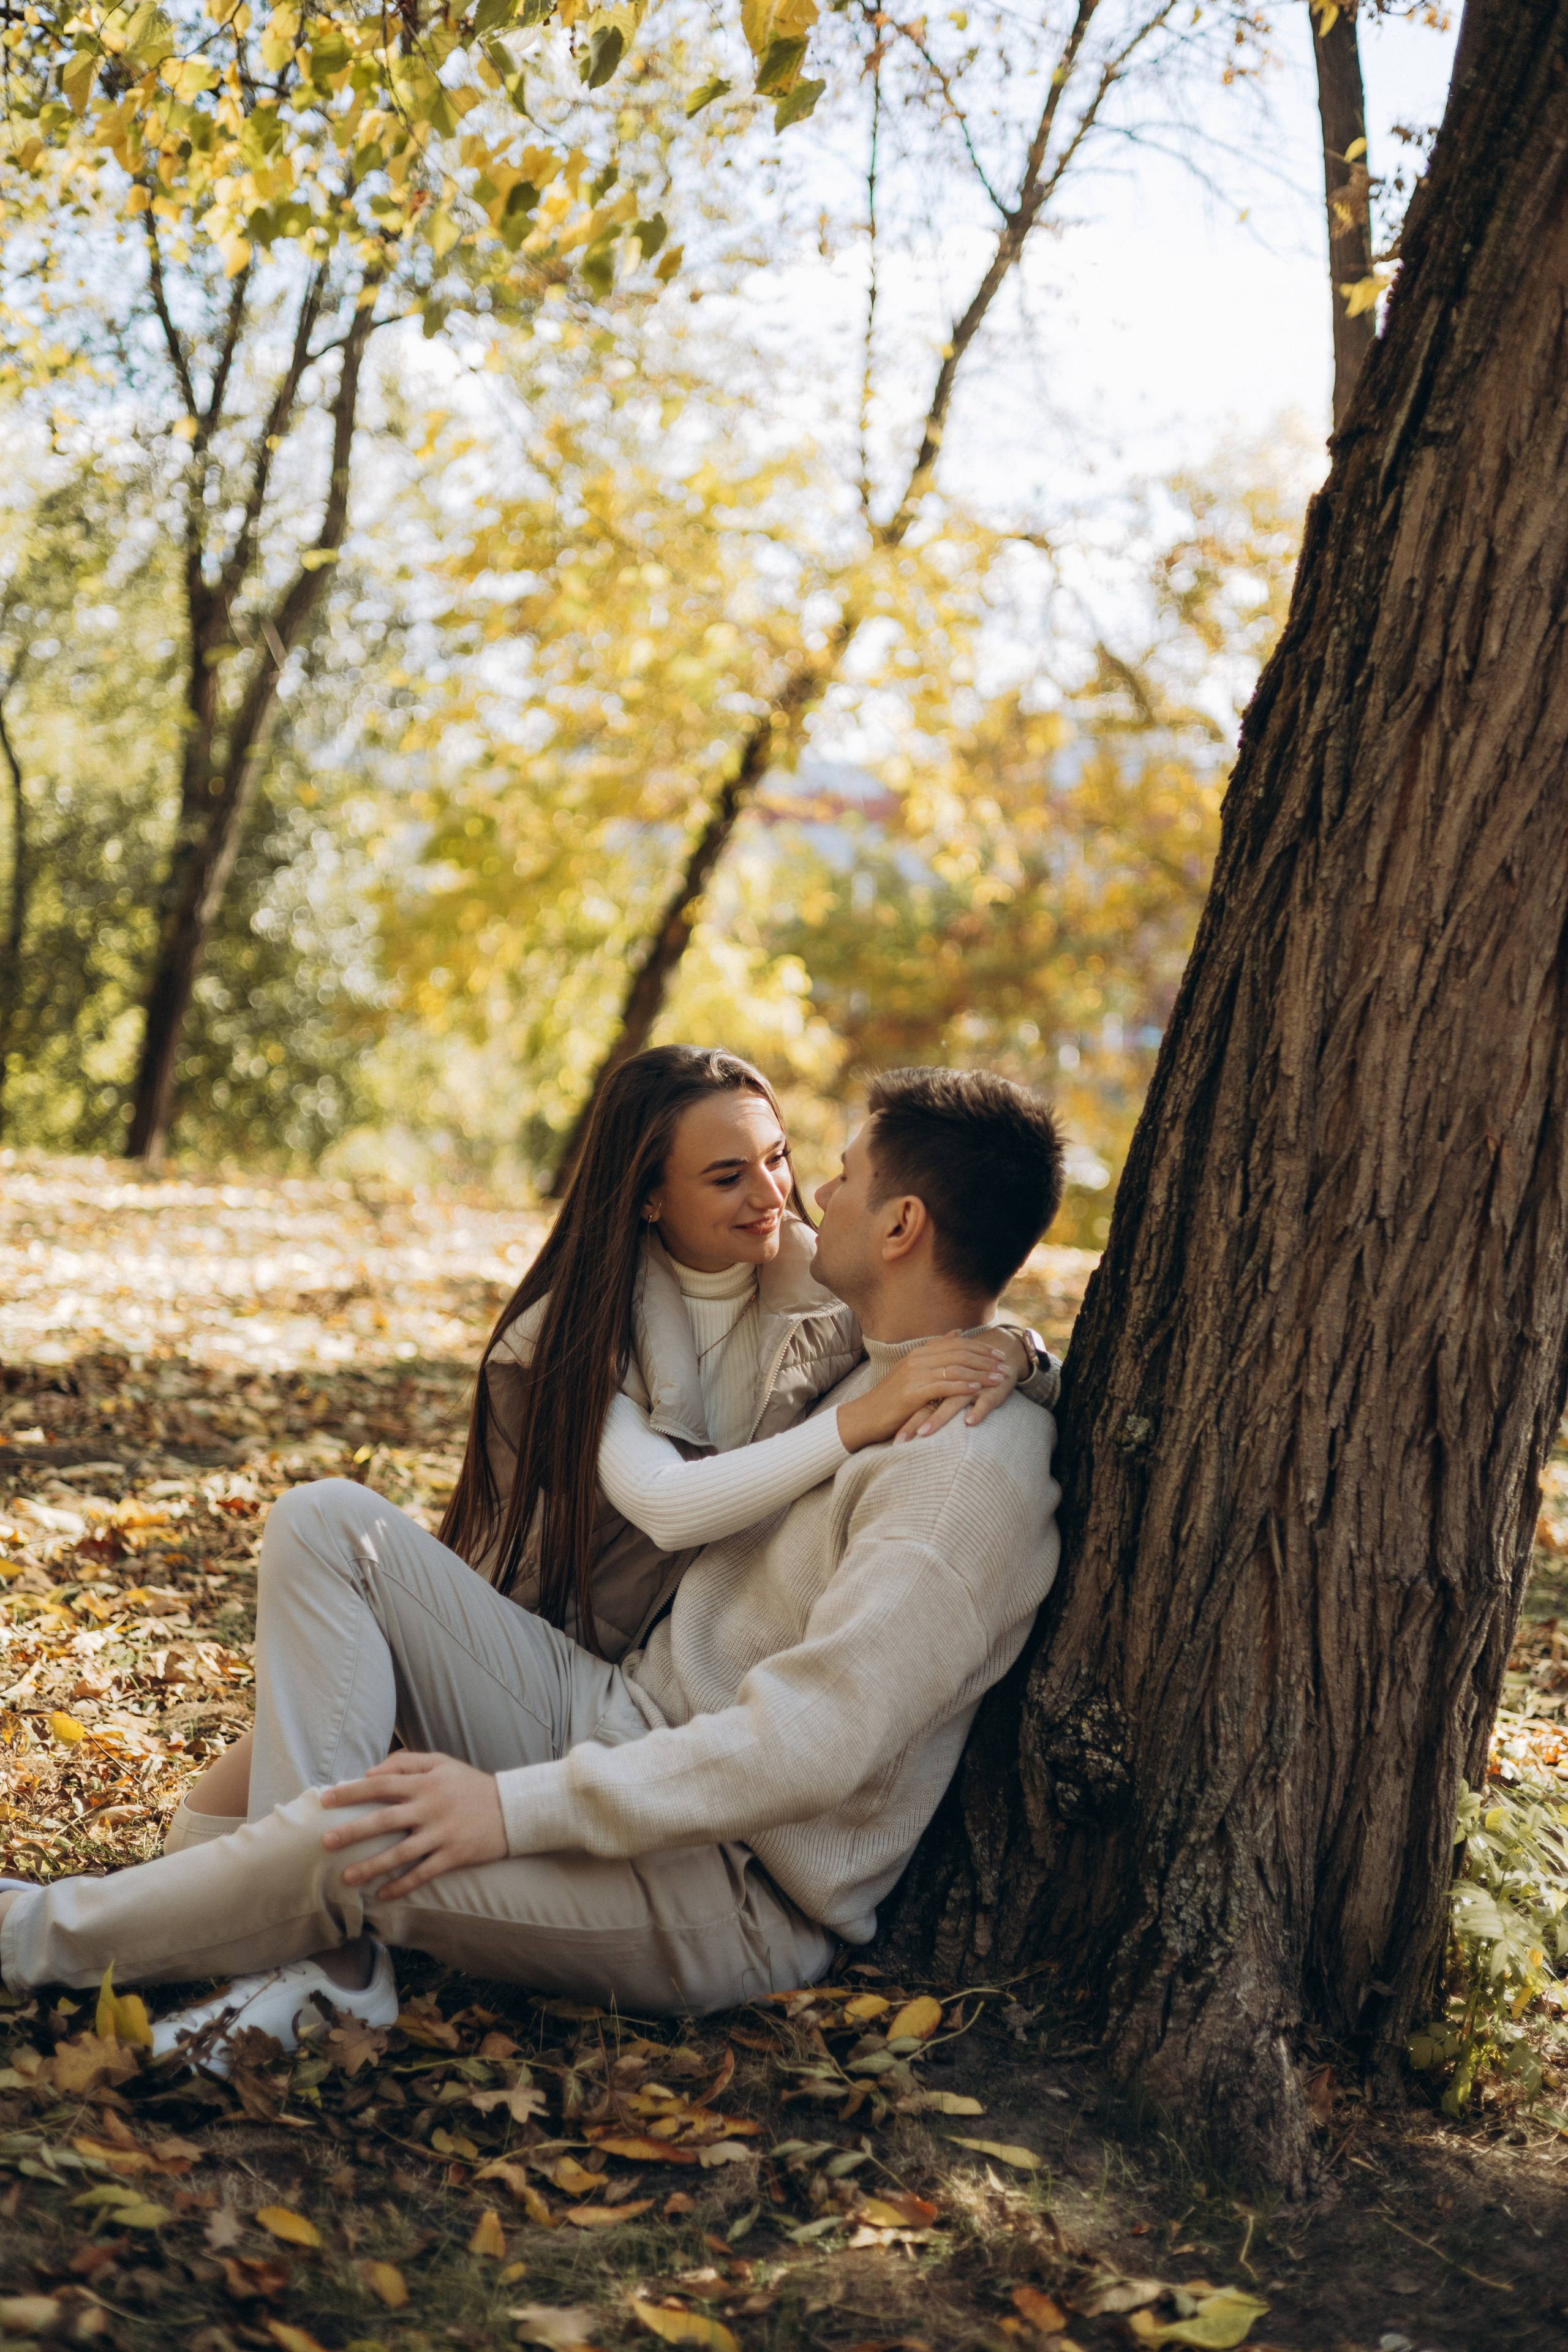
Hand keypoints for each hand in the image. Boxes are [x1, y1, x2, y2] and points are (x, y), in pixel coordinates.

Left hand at [320, 1750, 505, 1899]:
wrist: (512, 1808)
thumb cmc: (470, 1784)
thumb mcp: (442, 1763)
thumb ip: (407, 1762)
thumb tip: (370, 1772)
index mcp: (425, 1783)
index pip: (381, 1784)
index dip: (352, 1791)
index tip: (326, 1800)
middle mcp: (430, 1807)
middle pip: (384, 1820)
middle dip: (352, 1831)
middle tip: (325, 1841)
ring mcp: (442, 1833)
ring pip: (400, 1852)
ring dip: (371, 1865)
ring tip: (346, 1877)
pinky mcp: (454, 1855)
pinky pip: (423, 1873)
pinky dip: (402, 1885)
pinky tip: (382, 1894)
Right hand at [836, 1330, 1023, 1452]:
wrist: (865, 1417)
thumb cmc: (891, 1400)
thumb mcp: (913, 1372)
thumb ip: (935, 1353)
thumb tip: (957, 1332)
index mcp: (918, 1353)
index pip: (956, 1343)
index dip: (980, 1347)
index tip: (998, 1354)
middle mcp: (916, 1359)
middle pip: (959, 1353)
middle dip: (985, 1359)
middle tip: (1005, 1366)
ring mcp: (913, 1374)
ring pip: (955, 1369)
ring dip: (980, 1373)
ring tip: (999, 1379)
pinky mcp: (912, 1392)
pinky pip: (943, 1386)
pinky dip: (962, 1387)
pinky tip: (977, 1390)